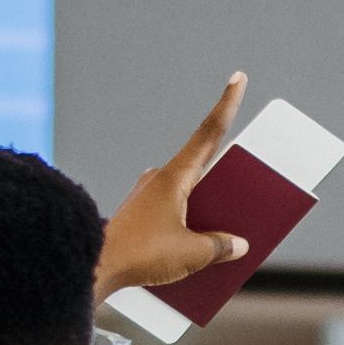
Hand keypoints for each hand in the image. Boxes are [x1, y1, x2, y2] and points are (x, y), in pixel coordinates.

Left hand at [104, 70, 258, 303]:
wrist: (93, 266)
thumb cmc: (141, 253)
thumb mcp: (192, 253)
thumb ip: (220, 246)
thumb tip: (235, 245)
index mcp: (177, 176)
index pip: (209, 132)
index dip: (227, 105)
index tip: (238, 78)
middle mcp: (161, 179)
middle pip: (204, 169)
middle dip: (228, 178)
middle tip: (250, 185)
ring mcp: (148, 197)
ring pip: (188, 195)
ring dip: (208, 210)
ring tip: (229, 235)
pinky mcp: (140, 216)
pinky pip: (173, 215)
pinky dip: (189, 228)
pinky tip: (199, 255)